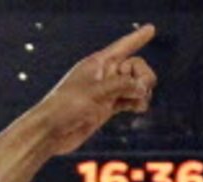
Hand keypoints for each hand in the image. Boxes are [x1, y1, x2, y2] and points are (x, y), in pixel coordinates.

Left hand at [30, 24, 158, 154]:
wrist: (51, 131)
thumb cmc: (66, 106)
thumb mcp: (95, 91)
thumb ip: (121, 86)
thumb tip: (143, 88)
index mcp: (98, 63)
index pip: (123, 46)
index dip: (137, 38)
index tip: (151, 29)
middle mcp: (104, 75)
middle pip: (134, 67)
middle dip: (143, 75)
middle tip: (142, 89)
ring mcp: (106, 92)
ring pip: (134, 85)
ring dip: (142, 91)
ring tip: (141, 102)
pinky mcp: (106, 109)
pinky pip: (129, 100)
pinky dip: (137, 102)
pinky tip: (140, 108)